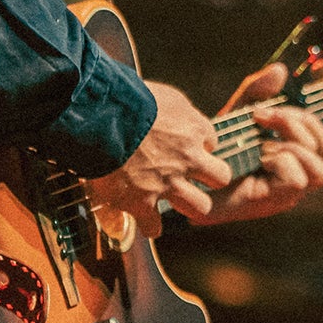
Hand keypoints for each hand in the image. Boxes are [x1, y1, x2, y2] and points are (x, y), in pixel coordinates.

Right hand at [88, 82, 232, 238]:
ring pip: (200, 207)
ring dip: (190, 205)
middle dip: (210, 179)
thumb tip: (180, 117)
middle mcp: (188, 159)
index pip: (211, 141)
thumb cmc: (128, 99)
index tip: (186, 144)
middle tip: (194, 177)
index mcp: (193, 129)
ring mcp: (168, 183)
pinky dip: (150, 225)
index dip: (199, 144)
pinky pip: (154, 227)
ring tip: (177, 202)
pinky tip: (147, 223)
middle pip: (221, 177)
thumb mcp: (165, 95)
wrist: (101, 118)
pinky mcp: (142, 202)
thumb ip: (179, 110)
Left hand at [192, 63, 322, 225]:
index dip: (304, 120)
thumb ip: (257, 92)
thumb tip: (280, 69)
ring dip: (292, 147)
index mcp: (293, 158)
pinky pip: (295, 179)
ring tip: (261, 143)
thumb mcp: (237, 115)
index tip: (261, 112)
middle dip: (296, 126)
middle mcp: (295, 178)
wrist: (187, 180)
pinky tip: (255, 158)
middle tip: (260, 119)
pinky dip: (278, 161)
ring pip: (321, 171)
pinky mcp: (272, 203)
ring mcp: (286, 195)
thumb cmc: (215, 150)